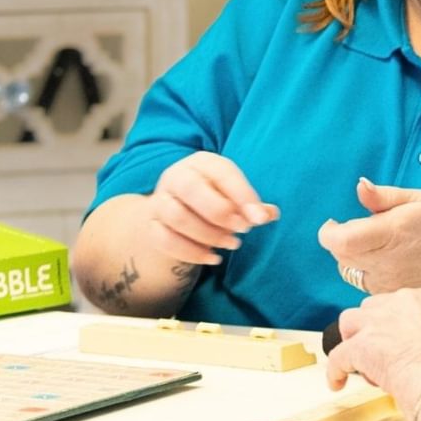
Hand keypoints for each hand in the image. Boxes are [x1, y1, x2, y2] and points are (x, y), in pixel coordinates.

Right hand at [146, 151, 277, 264]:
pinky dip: (191, 252)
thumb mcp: (235, 197)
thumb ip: (253, 206)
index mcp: (202, 163)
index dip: (242, 196)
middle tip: (243, 230)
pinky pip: (165, 239)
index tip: (260, 219)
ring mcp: (160, 200)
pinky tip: (213, 258)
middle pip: (190, 189)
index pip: (222, 173)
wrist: (177, 210)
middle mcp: (176, 176)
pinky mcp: (152, 225)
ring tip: (232, 243)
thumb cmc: (215, 199)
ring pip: (177, 216)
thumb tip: (269, 214)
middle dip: (220, 212)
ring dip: (208, 234)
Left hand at [318, 179, 420, 293]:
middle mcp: (387, 263)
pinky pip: (365, 284)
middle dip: (342, 241)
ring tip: (379, 245)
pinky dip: (366, 271)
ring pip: (350, 272)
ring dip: (353, 257)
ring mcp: (390, 283)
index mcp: (391, 234)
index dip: (329, 233)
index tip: (334, 224)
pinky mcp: (394, 295)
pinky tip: (388, 261)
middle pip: (340, 257)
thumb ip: (383, 196)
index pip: (339, 242)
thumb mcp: (418, 198)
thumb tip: (359, 186)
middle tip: (364, 229)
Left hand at [325, 288, 420, 410]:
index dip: (399, 324)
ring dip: (353, 340)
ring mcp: (379, 322)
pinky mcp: (361, 346)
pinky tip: (337, 382)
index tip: (401, 340)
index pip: (404, 304)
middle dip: (374, 328)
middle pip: (375, 307)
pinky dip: (335, 370)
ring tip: (360, 362)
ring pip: (350, 322)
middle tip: (383, 353)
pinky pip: (338, 356)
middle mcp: (402, 301)